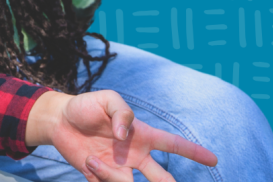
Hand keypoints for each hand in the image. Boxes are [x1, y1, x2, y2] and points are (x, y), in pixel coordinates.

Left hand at [26, 90, 215, 181]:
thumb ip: (121, 112)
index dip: (194, 152)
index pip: (173, 145)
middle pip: (162, 178)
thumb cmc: (86, 107)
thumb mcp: (106, 99)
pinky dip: (98, 176)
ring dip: (111, 177)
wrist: (59, 122)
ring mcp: (120, 169)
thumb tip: (126, 135)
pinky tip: (88, 162)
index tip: (213, 160)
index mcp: (143, 136)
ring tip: (93, 158)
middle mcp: (135, 156)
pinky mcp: (102, 179)